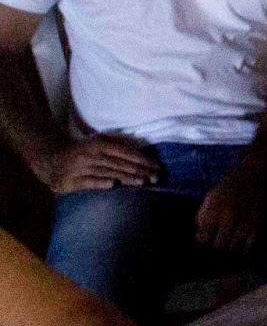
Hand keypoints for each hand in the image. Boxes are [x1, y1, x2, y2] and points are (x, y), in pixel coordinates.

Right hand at [43, 136, 159, 193]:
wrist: (51, 159)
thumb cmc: (82, 150)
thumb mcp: (98, 140)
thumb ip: (118, 140)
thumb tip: (139, 142)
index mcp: (99, 144)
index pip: (124, 152)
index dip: (141, 159)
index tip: (155, 165)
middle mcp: (91, 155)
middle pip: (119, 163)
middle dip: (139, 170)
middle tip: (155, 177)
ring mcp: (81, 168)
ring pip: (107, 173)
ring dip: (125, 178)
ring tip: (142, 182)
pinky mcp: (71, 181)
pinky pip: (88, 182)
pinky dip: (100, 183)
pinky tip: (113, 185)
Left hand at [194, 163, 266, 255]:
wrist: (261, 172)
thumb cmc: (233, 183)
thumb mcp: (211, 196)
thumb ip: (203, 217)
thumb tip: (198, 237)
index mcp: (214, 209)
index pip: (202, 241)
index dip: (200, 248)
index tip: (201, 248)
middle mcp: (230, 217)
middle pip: (217, 249)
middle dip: (213, 254)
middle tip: (212, 254)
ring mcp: (246, 222)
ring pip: (233, 251)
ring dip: (227, 255)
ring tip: (224, 253)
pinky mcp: (260, 225)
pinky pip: (248, 248)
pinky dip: (241, 252)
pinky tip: (238, 249)